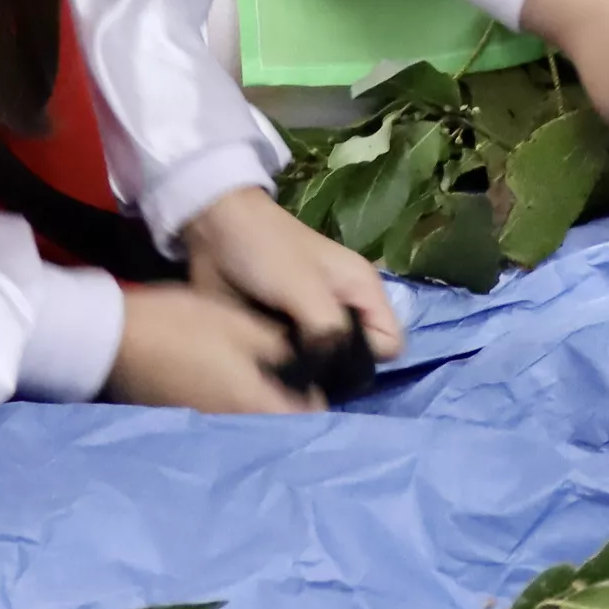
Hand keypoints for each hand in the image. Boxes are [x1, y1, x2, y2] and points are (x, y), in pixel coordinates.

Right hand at [102, 281, 307, 413]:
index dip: (318, 397)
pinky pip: (224, 417)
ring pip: (250, 422)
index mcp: (253, 403)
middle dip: (291, 402)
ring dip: (263, 404)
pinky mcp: (184, 418)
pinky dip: (235, 403)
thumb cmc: (182, 325)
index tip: (320, 375)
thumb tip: (311, 361)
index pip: (307, 418)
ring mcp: (206, 426)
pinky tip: (232, 379)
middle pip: (277, 424)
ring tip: (269, 374)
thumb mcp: (241, 324)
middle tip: (298, 373)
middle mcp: (234, 426)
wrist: (112, 338)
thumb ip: (282, 347)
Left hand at [178, 186, 403, 364]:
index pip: (391, 345)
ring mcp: (314, 324)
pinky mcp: (285, 334)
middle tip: (302, 375)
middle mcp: (346, 311)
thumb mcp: (304, 289)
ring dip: (306, 375)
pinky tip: (266, 371)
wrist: (216, 231)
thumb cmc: (268, 251)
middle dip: (334, 373)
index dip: (367, 360)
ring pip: (326, 366)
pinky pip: (297, 364)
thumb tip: (332, 378)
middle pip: (358, 360)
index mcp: (364, 293)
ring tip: (280, 375)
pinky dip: (285, 370)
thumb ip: (328, 334)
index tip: (332, 364)